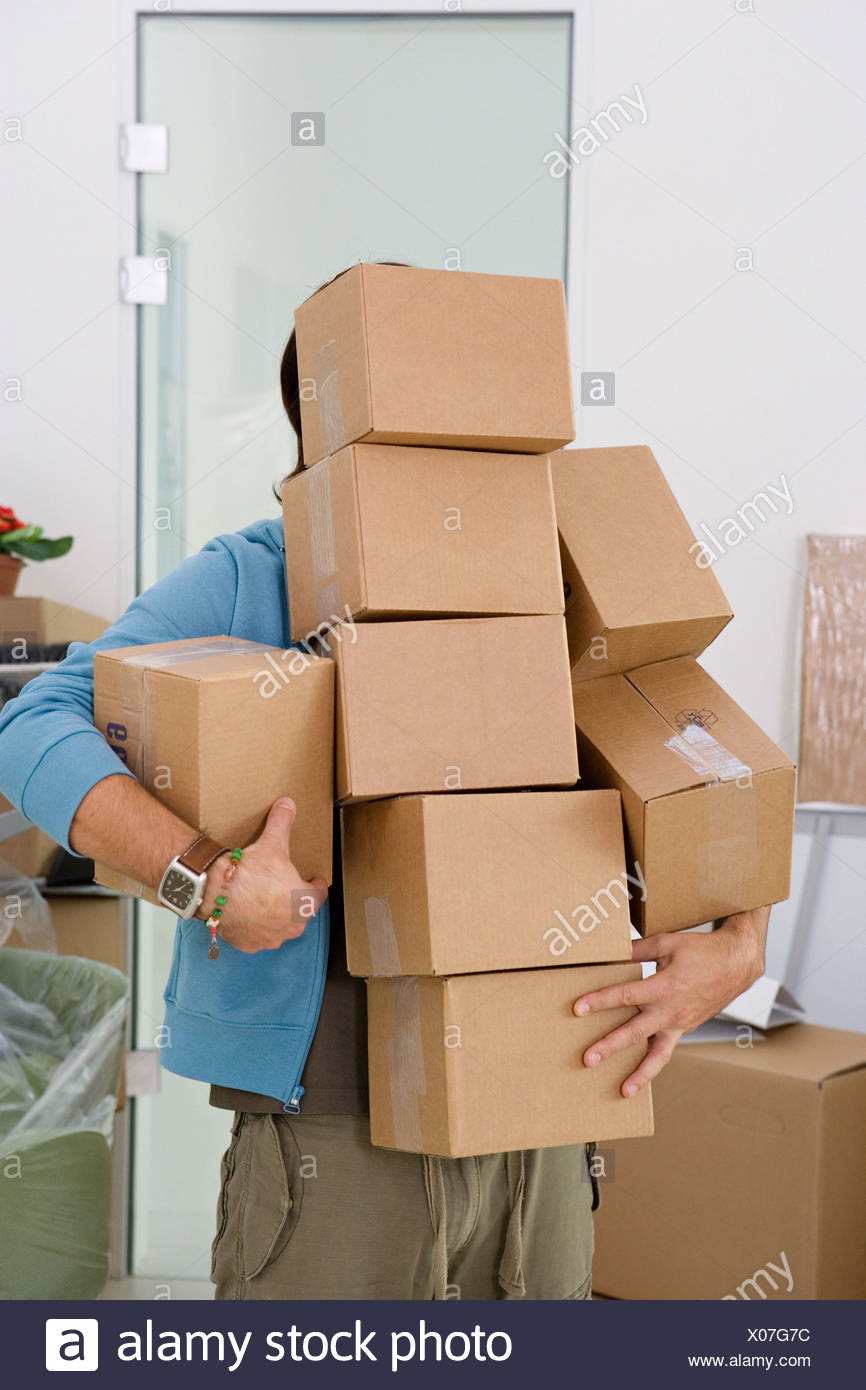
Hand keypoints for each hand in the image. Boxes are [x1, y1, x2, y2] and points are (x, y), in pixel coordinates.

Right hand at [199, 797, 326, 953]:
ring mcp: (271, 938)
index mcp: (304, 902)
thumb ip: (282, 823)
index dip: (316, 885)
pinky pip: (257, 938)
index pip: (318, 895)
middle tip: (286, 890)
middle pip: (300, 915)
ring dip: (276, 919)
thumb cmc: (250, 872)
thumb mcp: (272, 843)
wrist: (217, 892)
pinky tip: (248, 916)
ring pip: (280, 929)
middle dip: (295, 903)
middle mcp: (292, 925)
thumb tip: (288, 804)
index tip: (313, 880)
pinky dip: (254, 929)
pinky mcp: (250, 944)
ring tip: (266, 903)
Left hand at [572, 907, 769, 1096]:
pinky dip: (653, 1066)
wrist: (736, 965)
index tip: (578, 1008)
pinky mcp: (684, 1030)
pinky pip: (667, 1052)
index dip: (600, 1001)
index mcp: (665, 986)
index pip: (626, 995)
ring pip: (657, 1055)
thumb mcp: (668, 942)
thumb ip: (638, 949)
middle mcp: (671, 1010)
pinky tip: (637, 1078)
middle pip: (635, 1032)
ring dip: (639, 1074)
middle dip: (610, 1046)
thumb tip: (612, 952)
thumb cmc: (702, 951)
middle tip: (588, 1058)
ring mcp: (679, 1024)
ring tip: (623, 1090)